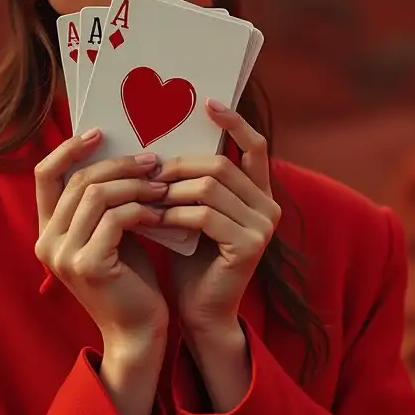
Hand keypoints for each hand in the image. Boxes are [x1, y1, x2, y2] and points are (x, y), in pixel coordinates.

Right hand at [34, 129, 169, 352]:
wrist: (138, 332)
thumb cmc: (130, 280)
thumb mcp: (112, 233)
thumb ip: (106, 201)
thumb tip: (127, 153)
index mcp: (47, 232)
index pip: (44, 175)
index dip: (68, 149)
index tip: (99, 132)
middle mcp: (47, 242)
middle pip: (78, 180)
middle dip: (119, 165)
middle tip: (153, 161)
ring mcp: (64, 255)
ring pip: (98, 195)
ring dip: (136, 186)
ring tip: (163, 186)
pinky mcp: (89, 265)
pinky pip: (116, 218)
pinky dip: (143, 210)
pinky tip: (163, 214)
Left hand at [154, 100, 280, 336]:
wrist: (200, 311)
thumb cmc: (190, 259)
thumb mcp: (191, 211)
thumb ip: (190, 181)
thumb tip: (160, 143)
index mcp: (259, 194)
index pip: (255, 146)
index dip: (234, 122)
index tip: (208, 103)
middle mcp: (268, 207)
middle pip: (219, 164)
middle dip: (177, 167)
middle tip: (147, 174)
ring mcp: (262, 227)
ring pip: (209, 187)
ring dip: (171, 192)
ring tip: (146, 199)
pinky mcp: (248, 246)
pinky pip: (204, 215)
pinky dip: (174, 215)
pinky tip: (154, 221)